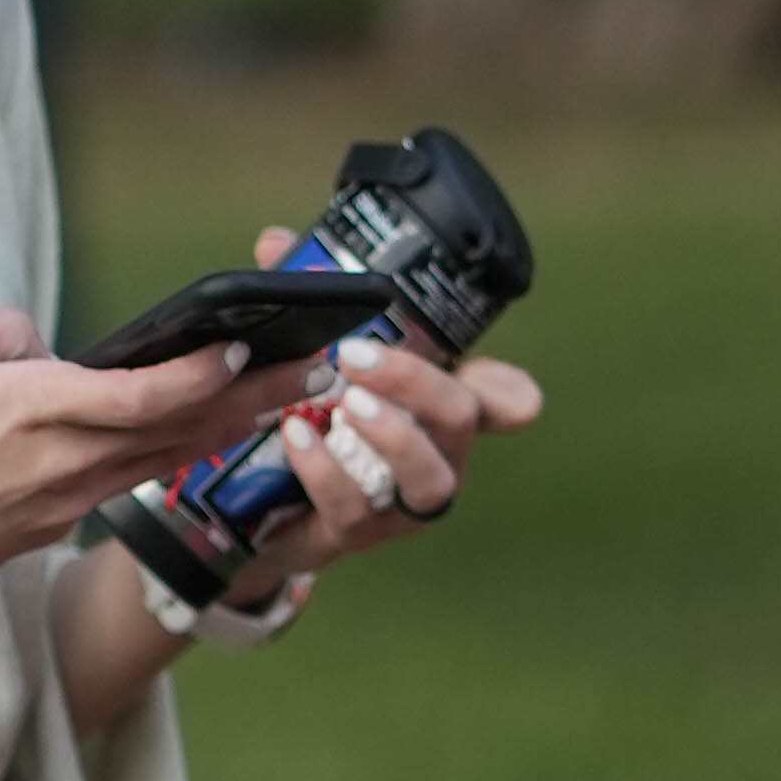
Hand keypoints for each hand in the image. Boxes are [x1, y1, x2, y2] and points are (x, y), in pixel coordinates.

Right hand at [0, 300, 268, 649]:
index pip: (139, 397)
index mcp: (32, 410)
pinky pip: (131, 480)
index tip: (244, 351)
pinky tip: (212, 431)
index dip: (199, 377)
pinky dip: (177, 452)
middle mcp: (64, 462)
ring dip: (231, 427)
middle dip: (255, 399)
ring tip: (290, 396)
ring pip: (167, 458)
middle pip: (179, 430)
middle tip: (317, 369)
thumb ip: (1, 329)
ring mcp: (68, 501)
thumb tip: (50, 346)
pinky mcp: (60, 524)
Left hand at [216, 219, 545, 587]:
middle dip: (417, 384)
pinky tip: (297, 434)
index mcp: (436, 410)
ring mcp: (401, 504)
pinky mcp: (357, 536)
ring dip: (393, 437)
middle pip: (460, 421)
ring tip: (345, 402)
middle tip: (358, 355)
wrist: (263, 509)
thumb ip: (302, 302)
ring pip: (429, 479)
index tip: (516, 387)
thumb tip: (276, 244)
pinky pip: (355, 510)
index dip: (510, 391)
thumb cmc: (309, 419)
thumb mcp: (308, 358)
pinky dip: (325, 469)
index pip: (495, 397)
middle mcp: (436, 457)